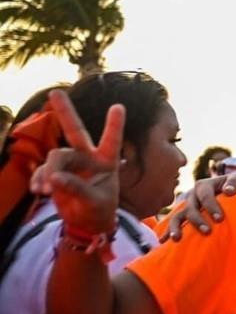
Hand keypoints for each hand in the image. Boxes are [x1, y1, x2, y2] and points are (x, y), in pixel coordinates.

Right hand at [28, 90, 122, 234]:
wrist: (87, 222)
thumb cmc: (100, 208)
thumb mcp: (95, 201)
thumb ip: (77, 188)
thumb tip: (55, 178)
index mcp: (107, 161)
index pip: (112, 140)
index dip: (114, 125)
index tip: (118, 106)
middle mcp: (88, 157)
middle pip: (75, 131)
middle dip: (65, 111)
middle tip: (55, 92)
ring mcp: (70, 163)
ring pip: (55, 157)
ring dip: (49, 172)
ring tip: (47, 191)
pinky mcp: (55, 172)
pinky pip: (43, 171)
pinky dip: (39, 179)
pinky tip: (39, 191)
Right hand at [160, 171, 235, 241]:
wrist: (231, 194)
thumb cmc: (235, 188)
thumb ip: (234, 182)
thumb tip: (228, 191)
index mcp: (204, 185)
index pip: (205, 196)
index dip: (212, 207)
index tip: (220, 219)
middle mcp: (192, 196)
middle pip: (191, 208)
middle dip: (198, 220)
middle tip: (208, 231)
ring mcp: (186, 207)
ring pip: (178, 216)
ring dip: (176, 227)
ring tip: (176, 238)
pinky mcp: (184, 217)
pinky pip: (174, 224)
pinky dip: (167, 232)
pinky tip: (163, 242)